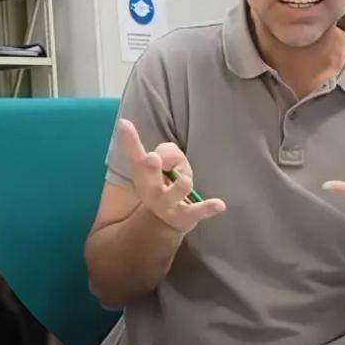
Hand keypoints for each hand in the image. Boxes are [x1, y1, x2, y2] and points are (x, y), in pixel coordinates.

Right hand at [116, 118, 225, 233]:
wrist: (166, 221)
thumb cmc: (168, 182)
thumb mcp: (170, 163)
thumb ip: (168, 153)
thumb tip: (163, 157)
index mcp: (142, 174)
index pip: (134, 155)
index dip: (129, 139)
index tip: (123, 122)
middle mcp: (150, 189)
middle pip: (148, 177)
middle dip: (150, 167)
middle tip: (152, 157)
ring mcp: (167, 205)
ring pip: (172, 196)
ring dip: (179, 187)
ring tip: (185, 180)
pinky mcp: (186, 217)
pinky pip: (197, 212)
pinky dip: (208, 208)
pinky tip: (220, 204)